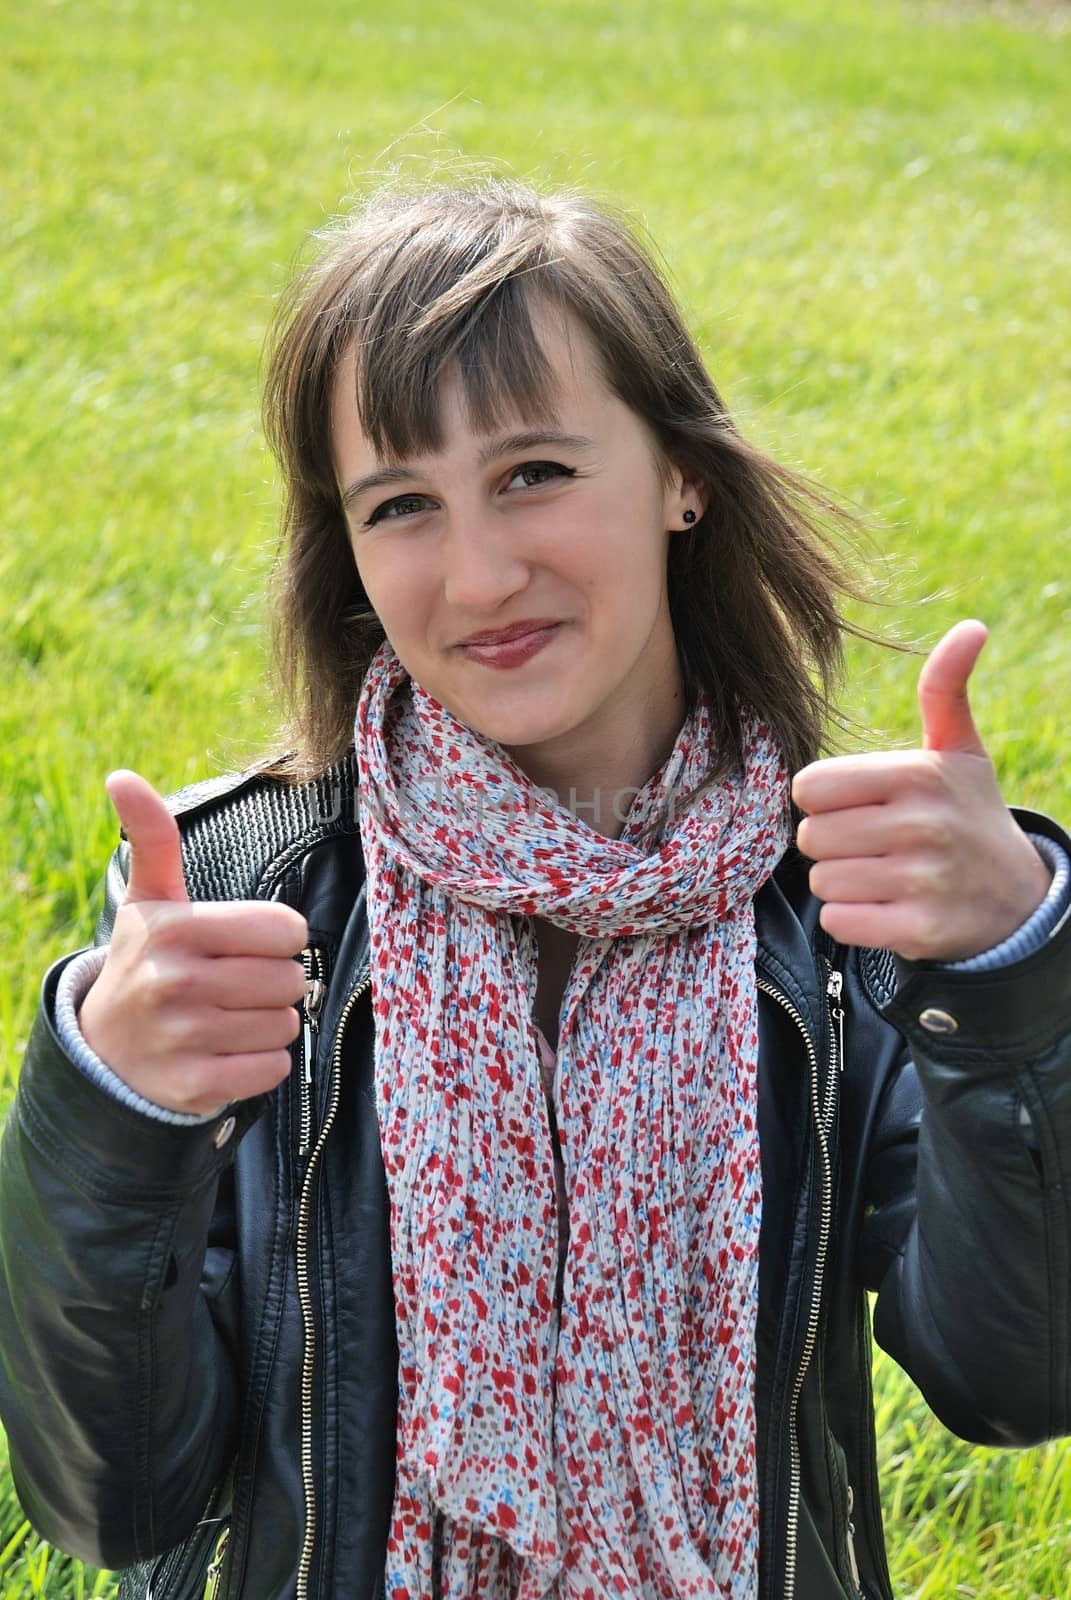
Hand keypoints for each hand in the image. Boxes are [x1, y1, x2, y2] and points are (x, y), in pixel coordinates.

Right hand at [79, 771, 308, 1114]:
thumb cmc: (146, 962)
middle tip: (237, 983)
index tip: (248, 943)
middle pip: (292, 978)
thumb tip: (121, 776)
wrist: (105, 1051)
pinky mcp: (195, 1086)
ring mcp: (185, 1038)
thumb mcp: (149, 901)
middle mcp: (176, 983)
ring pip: (286, 1024)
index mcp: (176, 929)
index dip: (278, 936)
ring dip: (269, 1022)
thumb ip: (152, 838)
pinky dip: (262, 1062)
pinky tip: (229, 1050)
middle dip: (276, 981)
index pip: (286, 928)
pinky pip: (273, 1068)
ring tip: (230, 1016)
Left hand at [792, 620, 1052, 961]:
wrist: (1016, 899)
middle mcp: (921, 825)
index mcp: (917, 775)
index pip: (810, 786)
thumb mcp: (960, 751)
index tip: (857, 803)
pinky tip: (886, 906)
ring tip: (883, 873)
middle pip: (811, 835)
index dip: (824, 798)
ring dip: (842, 881)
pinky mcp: (918, 929)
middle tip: (873, 842)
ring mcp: (921, 880)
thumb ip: (945, 690)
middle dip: (832, 841)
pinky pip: (839, 922)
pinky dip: (852, 918)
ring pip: (822, 880)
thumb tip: (971, 627)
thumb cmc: (968, 814)